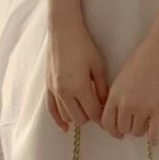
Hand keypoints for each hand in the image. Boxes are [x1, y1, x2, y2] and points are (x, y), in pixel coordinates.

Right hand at [45, 18, 109, 132]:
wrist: (63, 32)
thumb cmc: (84, 46)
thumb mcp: (98, 66)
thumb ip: (102, 88)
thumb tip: (105, 105)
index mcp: (79, 88)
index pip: (93, 113)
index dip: (103, 119)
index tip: (110, 121)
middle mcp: (65, 93)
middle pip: (80, 118)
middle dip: (91, 117)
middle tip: (99, 109)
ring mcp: (54, 90)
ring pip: (67, 116)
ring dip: (78, 116)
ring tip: (87, 110)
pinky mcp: (47, 86)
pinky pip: (51, 110)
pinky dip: (59, 120)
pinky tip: (65, 128)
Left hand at [101, 35, 158, 144]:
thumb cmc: (141, 60)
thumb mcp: (121, 78)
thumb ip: (117, 96)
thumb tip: (117, 113)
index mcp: (114, 96)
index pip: (107, 123)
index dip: (112, 130)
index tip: (118, 132)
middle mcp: (126, 104)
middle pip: (123, 129)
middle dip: (128, 129)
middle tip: (135, 124)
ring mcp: (143, 108)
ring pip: (138, 132)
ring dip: (142, 130)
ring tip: (147, 123)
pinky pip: (154, 134)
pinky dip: (154, 139)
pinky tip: (155, 138)